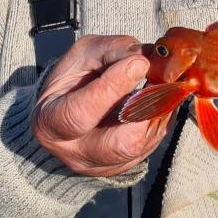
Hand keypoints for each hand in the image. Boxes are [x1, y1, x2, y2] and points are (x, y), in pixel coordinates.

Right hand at [32, 34, 170, 176]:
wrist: (71, 107)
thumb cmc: (74, 77)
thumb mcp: (83, 54)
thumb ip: (112, 51)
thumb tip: (145, 58)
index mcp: (51, 122)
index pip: (81, 113)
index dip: (113, 87)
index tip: (139, 63)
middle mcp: (75, 152)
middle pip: (119, 144)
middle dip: (146, 109)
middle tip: (163, 81)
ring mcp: (101, 165)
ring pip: (142, 145)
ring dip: (160, 112)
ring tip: (167, 84)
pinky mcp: (124, 166)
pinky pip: (152, 145)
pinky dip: (162, 119)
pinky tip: (163, 98)